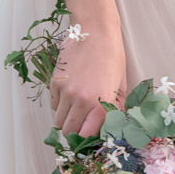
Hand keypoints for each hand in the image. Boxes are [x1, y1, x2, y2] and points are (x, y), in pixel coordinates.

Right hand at [50, 21, 125, 136]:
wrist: (96, 33)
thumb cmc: (113, 59)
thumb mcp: (121, 88)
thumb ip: (114, 110)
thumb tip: (109, 128)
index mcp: (101, 104)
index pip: (86, 136)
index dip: (87, 140)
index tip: (90, 138)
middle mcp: (81, 101)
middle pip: (69, 131)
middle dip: (75, 133)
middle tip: (83, 128)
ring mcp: (66, 92)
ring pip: (58, 120)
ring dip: (66, 120)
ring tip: (78, 113)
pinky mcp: (55, 82)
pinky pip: (53, 105)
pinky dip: (60, 106)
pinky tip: (71, 98)